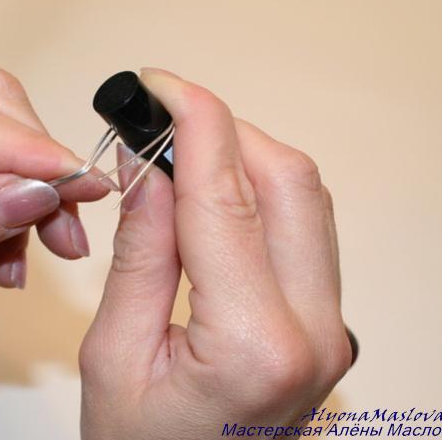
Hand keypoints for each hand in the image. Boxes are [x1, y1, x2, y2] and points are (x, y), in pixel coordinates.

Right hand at [80, 69, 351, 438]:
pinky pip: (303, 230)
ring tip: (177, 152)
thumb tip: (145, 166)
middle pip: (289, 182)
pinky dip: (258, 193)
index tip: (161, 85)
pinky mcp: (324, 324)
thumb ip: (139, 253)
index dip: (194, 124)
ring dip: (244, 157)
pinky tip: (211, 192)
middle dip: (224, 130)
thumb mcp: (112, 356)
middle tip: (162, 115)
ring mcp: (329, 329)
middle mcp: (313, 332)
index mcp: (253, 344)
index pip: (227, 197)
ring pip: (305, 199)